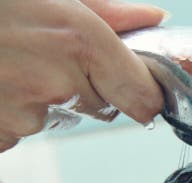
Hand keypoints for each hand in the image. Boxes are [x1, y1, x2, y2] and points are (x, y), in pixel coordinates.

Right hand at [0, 0, 166, 151]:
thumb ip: (106, 10)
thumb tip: (152, 18)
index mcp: (76, 42)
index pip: (144, 97)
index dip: (143, 92)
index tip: (138, 87)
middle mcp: (58, 86)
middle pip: (102, 107)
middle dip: (85, 87)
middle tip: (45, 55)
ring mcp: (26, 116)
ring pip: (59, 117)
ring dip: (43, 99)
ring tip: (11, 62)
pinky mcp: (0, 137)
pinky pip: (20, 131)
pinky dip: (11, 110)